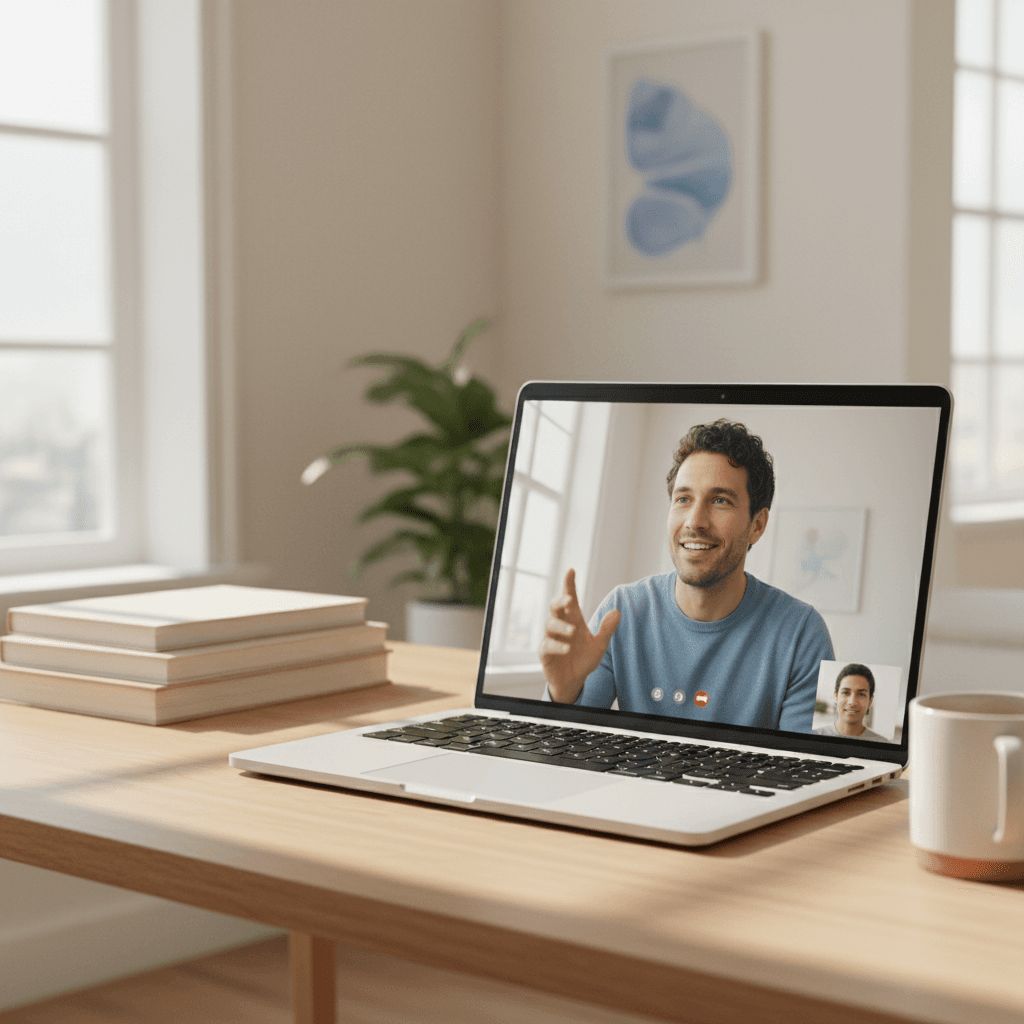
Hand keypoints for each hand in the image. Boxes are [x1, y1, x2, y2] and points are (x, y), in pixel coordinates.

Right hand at [539, 568, 619, 703]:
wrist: (574, 681)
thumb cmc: (584, 659)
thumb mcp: (599, 645)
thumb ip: (606, 630)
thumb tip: (617, 612)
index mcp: (573, 619)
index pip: (570, 598)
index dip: (569, 584)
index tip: (571, 571)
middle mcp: (561, 625)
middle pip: (555, 606)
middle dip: (560, 600)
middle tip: (569, 600)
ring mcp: (551, 638)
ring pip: (549, 624)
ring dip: (561, 626)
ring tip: (572, 632)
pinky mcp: (546, 653)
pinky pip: (547, 645)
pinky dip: (556, 645)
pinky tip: (566, 648)